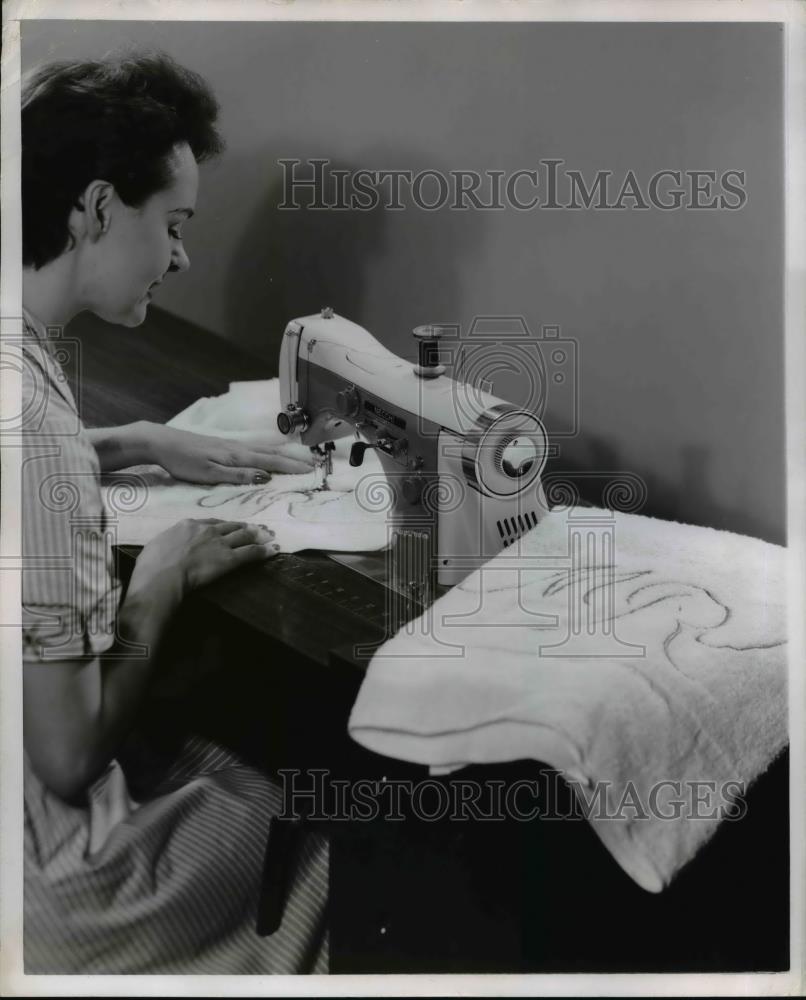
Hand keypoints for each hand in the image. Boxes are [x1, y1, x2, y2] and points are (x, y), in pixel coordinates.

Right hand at [130, 518, 279, 602]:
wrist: (162, 575)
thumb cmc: (152, 564)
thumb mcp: (158, 545)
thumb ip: (170, 542)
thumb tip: (169, 546)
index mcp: (188, 524)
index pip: (212, 522)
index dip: (224, 525)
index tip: (231, 527)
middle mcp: (207, 530)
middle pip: (231, 526)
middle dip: (246, 527)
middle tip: (258, 528)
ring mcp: (219, 543)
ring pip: (244, 536)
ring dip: (259, 535)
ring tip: (269, 535)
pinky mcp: (229, 558)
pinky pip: (251, 552)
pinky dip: (264, 550)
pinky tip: (274, 550)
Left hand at [149, 425, 314, 484]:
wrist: (162, 442)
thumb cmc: (183, 461)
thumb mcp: (209, 473)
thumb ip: (237, 476)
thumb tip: (265, 477)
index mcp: (237, 456)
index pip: (270, 463)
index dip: (291, 467)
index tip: (310, 471)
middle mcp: (238, 448)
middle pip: (272, 454)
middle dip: (293, 460)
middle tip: (313, 464)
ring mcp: (231, 445)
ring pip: (264, 449)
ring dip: (283, 455)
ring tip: (298, 459)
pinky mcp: (224, 445)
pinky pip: (254, 449)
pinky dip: (269, 452)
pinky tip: (269, 453)